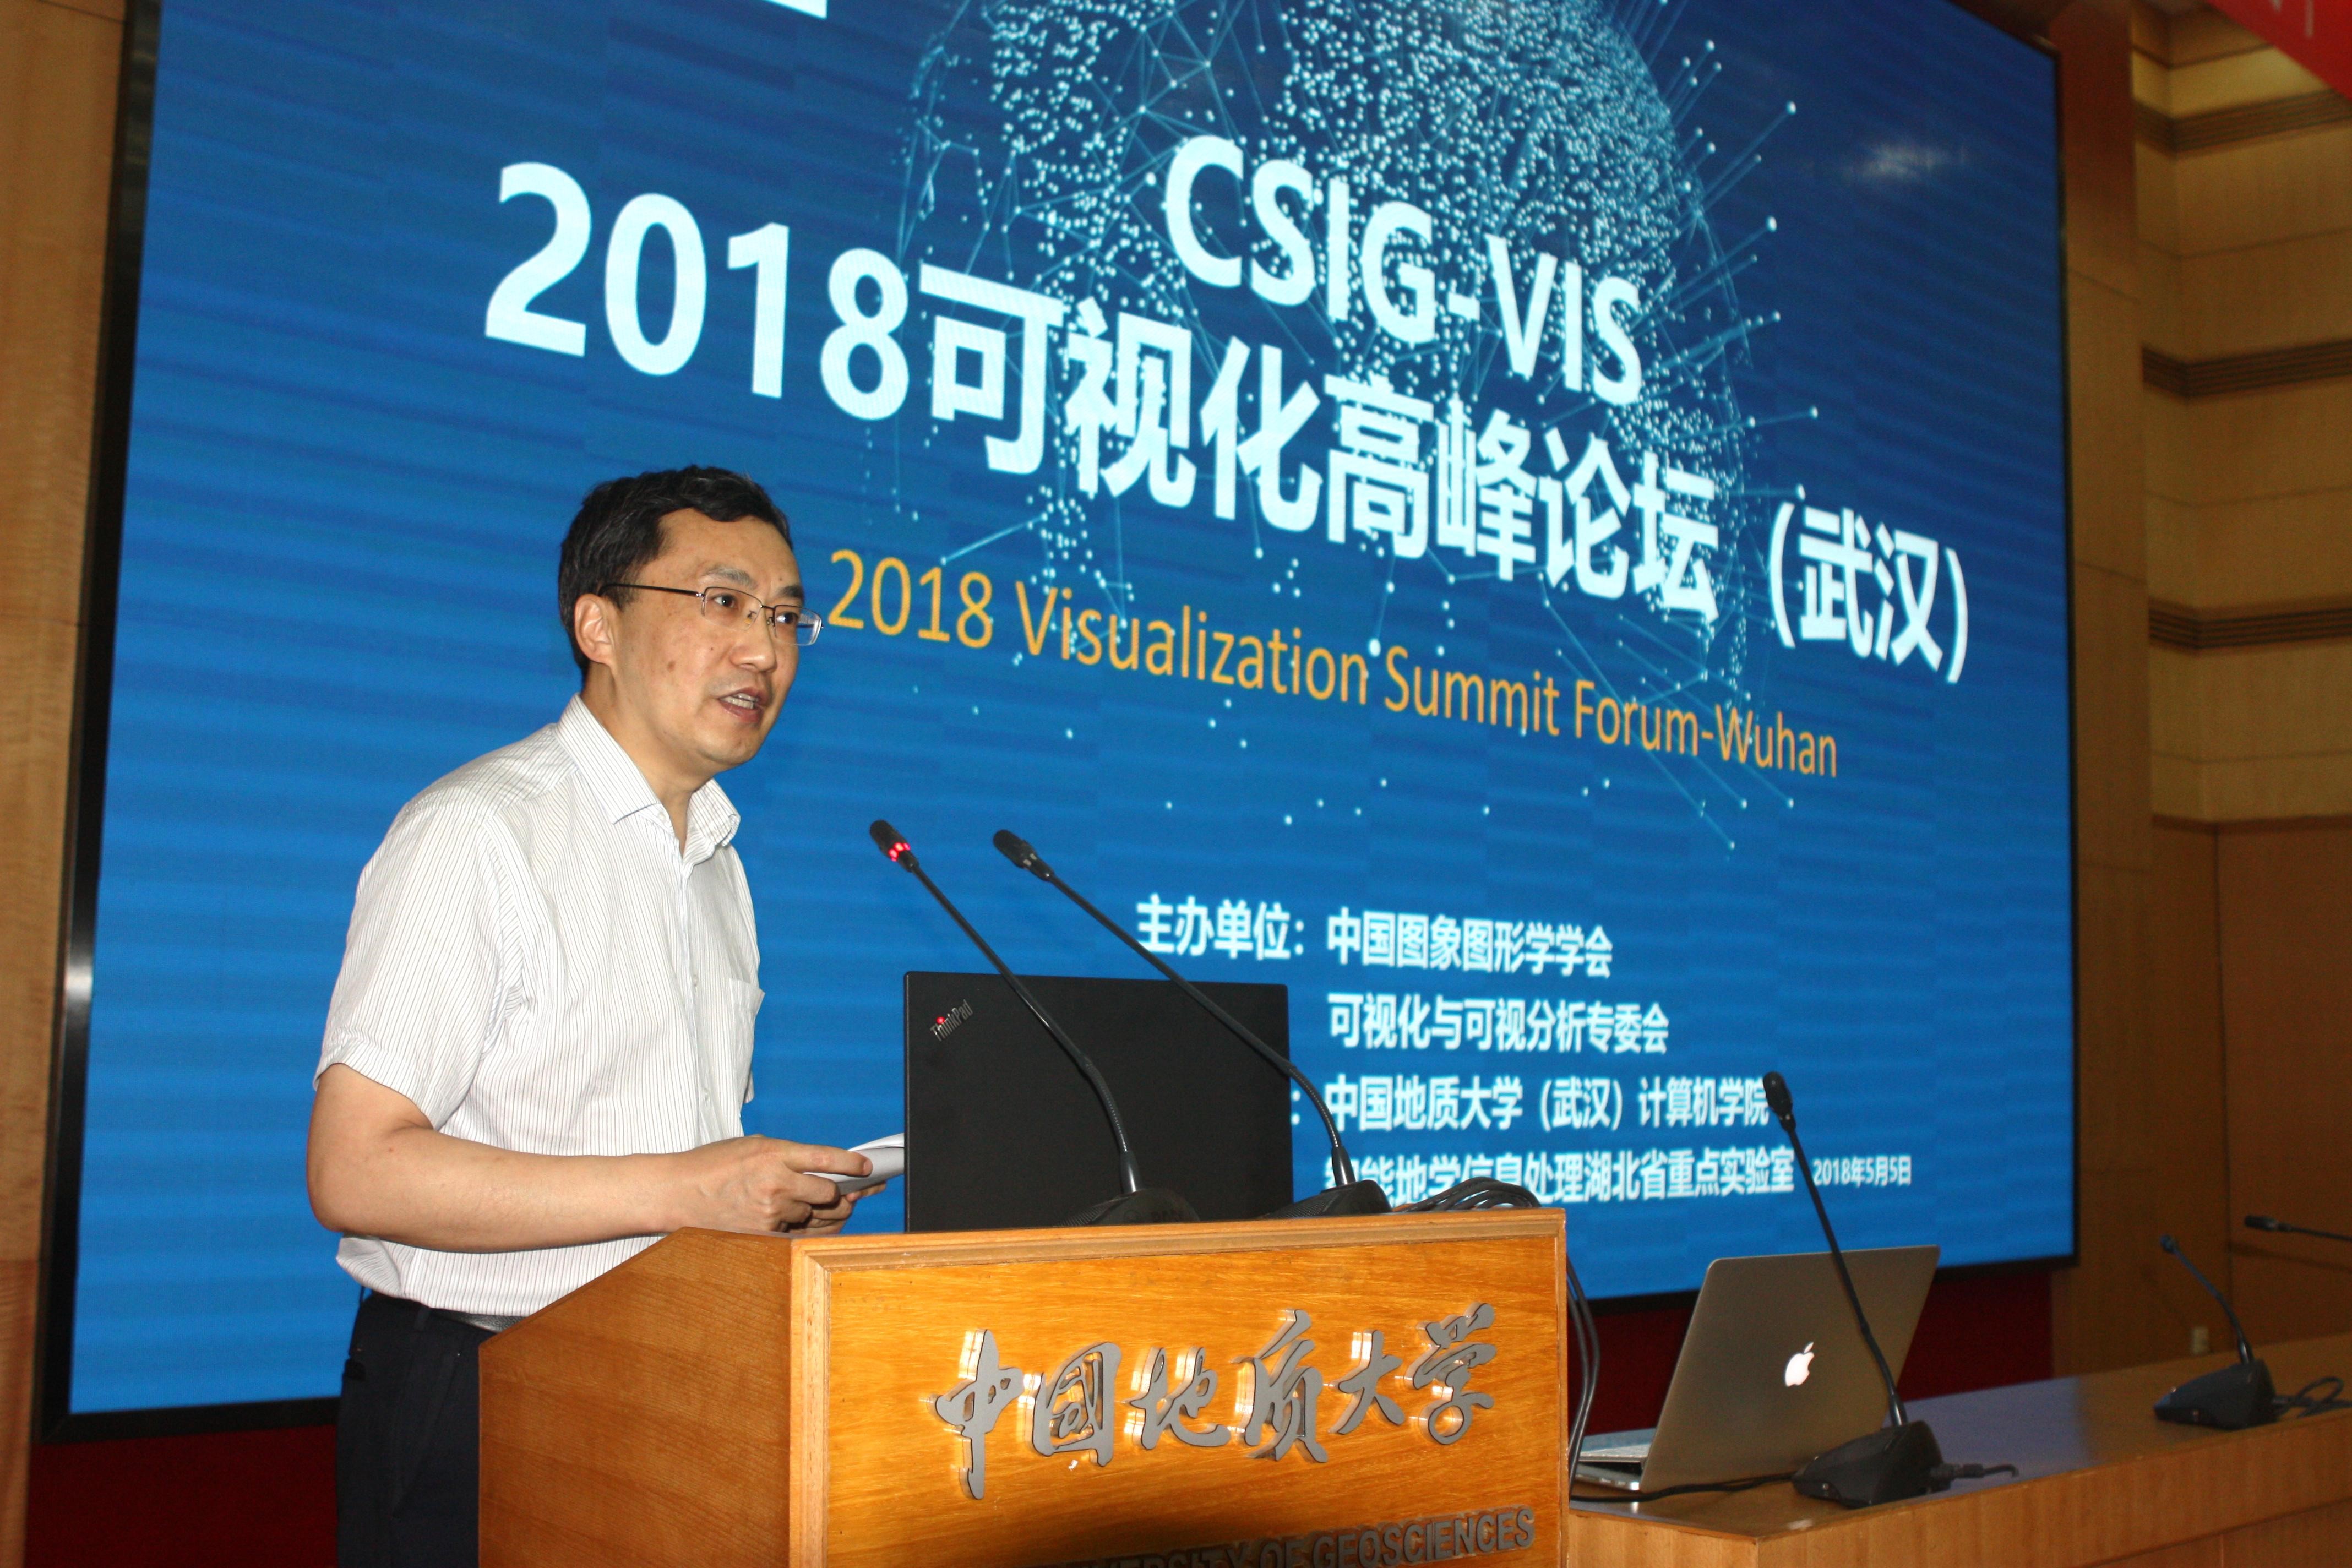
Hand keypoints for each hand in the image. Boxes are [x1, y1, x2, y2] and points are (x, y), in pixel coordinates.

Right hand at [664, 1136, 871, 1234]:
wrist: (678, 1192)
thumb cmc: (716, 1164)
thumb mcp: (754, 1146)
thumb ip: (789, 1156)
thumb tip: (825, 1168)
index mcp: (773, 1153)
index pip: (825, 1159)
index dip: (852, 1164)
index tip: (867, 1167)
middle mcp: (774, 1183)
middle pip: (829, 1193)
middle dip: (843, 1193)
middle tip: (853, 1191)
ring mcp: (769, 1212)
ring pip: (817, 1215)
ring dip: (825, 1211)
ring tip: (830, 1204)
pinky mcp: (764, 1234)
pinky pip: (802, 1234)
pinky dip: (811, 1227)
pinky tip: (816, 1221)